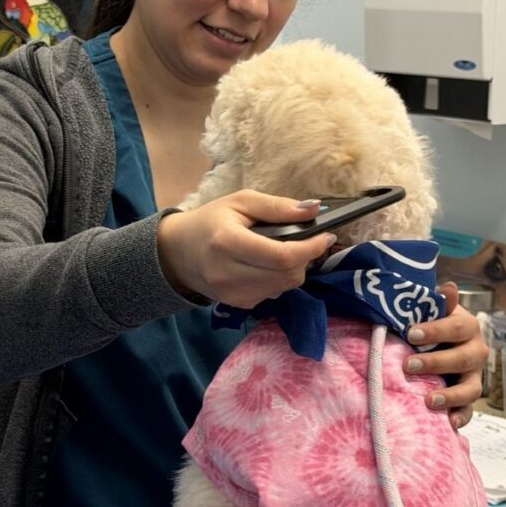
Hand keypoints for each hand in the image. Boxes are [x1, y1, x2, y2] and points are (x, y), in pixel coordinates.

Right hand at [157, 192, 334, 307]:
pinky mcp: (237, 304)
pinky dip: (279, 279)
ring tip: (284, 251)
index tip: (327, 236)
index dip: (311, 248)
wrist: (178, 252)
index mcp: (228, 242)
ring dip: (293, 269)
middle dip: (306, 258)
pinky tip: (267, 266)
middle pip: (288, 275)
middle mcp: (228, 273)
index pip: (282, 256)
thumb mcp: (241, 202)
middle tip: (306, 241)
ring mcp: (232, 294)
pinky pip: (273, 294)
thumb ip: (277, 206)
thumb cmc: (211, 221)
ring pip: (284, 287)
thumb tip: (314, 210)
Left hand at [403, 282, 485, 427]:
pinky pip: (469, 411)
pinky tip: (448, 424)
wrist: (436, 344)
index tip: (410, 333)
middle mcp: (476, 352)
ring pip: (471, 388)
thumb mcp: (432, 311)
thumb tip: (449, 288)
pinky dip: (461, 418)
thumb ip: (437, 303)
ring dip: (451, 395)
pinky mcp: (467, 398)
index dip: (435, 331)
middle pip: (463, 359)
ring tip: (428, 400)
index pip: (457, 327)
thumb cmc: (430, 324)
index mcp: (468, 327)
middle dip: (436, 363)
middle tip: (408, 365)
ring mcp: (473, 377)